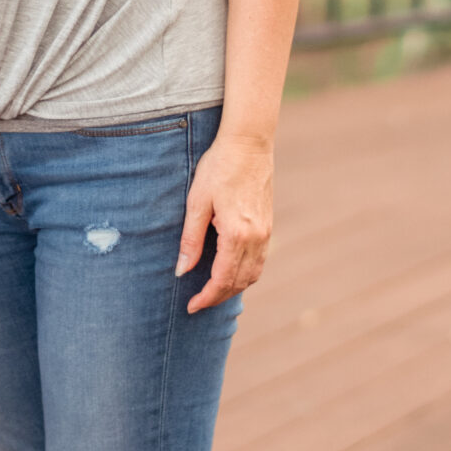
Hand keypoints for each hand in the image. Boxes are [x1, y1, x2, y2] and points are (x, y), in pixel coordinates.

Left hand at [176, 133, 272, 311]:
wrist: (249, 144)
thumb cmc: (218, 168)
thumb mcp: (196, 202)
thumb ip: (191, 240)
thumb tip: (182, 271)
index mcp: (237, 234)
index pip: (222, 279)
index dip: (207, 297)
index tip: (191, 306)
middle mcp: (256, 238)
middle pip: (240, 282)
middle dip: (219, 297)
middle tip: (198, 303)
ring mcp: (266, 232)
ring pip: (253, 274)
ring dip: (234, 288)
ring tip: (212, 291)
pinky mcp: (268, 226)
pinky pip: (259, 261)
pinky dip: (245, 273)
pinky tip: (230, 271)